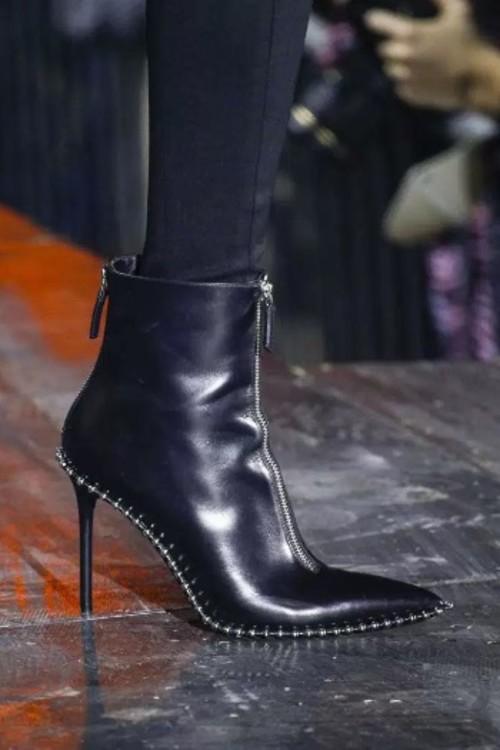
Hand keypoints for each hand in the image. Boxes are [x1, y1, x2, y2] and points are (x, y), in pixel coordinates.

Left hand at [364, 0, 481, 109]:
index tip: (371, 19)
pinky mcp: (408, 93)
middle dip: (393, 46)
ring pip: (390, 69)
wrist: (474, 79)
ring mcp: (404, 77)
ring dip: (399, 65)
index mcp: (411, 33)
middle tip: (409, 46)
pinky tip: (423, 77)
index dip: (375, 20)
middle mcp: (402, 55)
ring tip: (418, 63)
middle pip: (383, 49)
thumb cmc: (467, 42)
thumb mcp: (458, 12)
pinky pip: (399, 85)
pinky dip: (407, 81)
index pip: (379, 23)